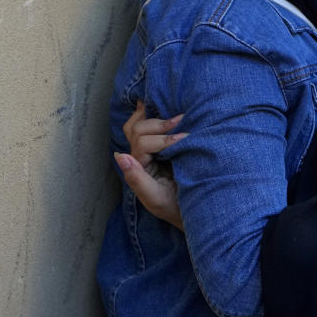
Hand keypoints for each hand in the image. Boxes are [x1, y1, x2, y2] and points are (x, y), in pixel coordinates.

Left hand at [114, 100, 187, 229]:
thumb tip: (120, 156)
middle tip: (182, 120)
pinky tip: (165, 106)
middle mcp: (140, 156)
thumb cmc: (175, 207)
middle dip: (159, 124)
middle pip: (138, 129)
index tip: (184, 138)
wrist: (196, 209)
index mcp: (138, 168)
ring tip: (179, 115)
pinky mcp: (165, 145)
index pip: (142, 143)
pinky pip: (152, 126)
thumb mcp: (155, 198)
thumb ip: (136, 178)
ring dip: (157, 116)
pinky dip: (155, 114)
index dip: (162, 139)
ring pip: (141, 124)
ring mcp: (151, 150)